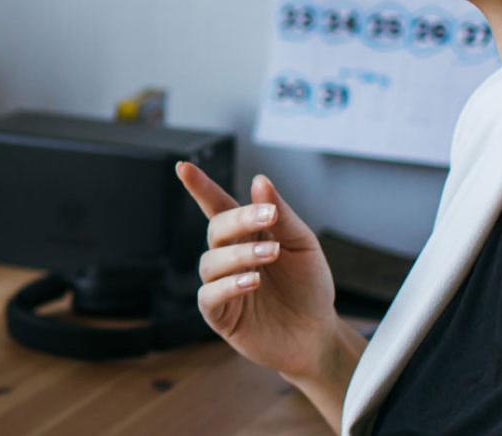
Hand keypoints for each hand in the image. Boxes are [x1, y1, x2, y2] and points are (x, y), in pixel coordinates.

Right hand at [175, 162, 340, 382]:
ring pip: (210, 262)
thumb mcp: (302, 244)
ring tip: (270, 256)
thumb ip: (280, 215)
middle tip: (268, 218)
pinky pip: (209, 296)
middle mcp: (229, 256)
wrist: (318, 333)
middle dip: (238, 220)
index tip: (184, 166)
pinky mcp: (220, 315)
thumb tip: (259, 180)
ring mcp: (222, 285)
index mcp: (246, 234)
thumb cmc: (309, 286)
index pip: (218, 205)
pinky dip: (227, 286)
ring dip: (239, 255)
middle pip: (216, 229)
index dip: (199, 187)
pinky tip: (251, 282)